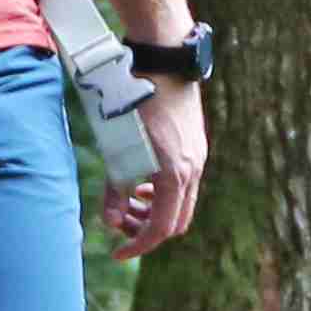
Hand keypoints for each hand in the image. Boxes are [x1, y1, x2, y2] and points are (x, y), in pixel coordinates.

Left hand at [113, 80, 207, 255]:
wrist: (162, 58)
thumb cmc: (133, 100)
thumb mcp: (116, 147)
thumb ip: (115, 188)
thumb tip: (112, 222)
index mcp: (175, 174)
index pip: (161, 228)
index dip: (138, 245)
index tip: (118, 252)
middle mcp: (193, 169)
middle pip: (175, 221)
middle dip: (146, 229)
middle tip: (120, 221)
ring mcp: (197, 156)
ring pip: (180, 202)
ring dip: (154, 209)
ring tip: (129, 199)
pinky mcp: (194, 144)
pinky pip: (183, 182)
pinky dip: (163, 190)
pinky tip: (142, 178)